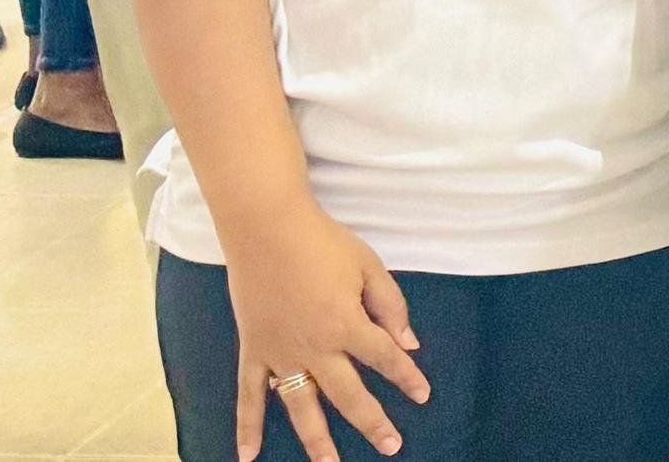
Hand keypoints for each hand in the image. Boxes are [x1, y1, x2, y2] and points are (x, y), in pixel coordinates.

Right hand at [218, 205, 425, 461]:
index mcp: (347, 324)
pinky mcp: (253, 350)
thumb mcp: (369, 267)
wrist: (267, 229)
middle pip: (349, 394)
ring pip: (301, 406)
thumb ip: (391, 306)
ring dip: (316, 439)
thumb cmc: (323, 243)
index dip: (407, 378)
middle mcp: (315, 347)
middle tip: (392, 445)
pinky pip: (249, 396)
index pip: (385, 359)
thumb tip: (409, 343)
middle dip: (373, 421)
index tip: (423, 396)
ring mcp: (281, 353)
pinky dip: (246, 427)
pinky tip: (247, 456)